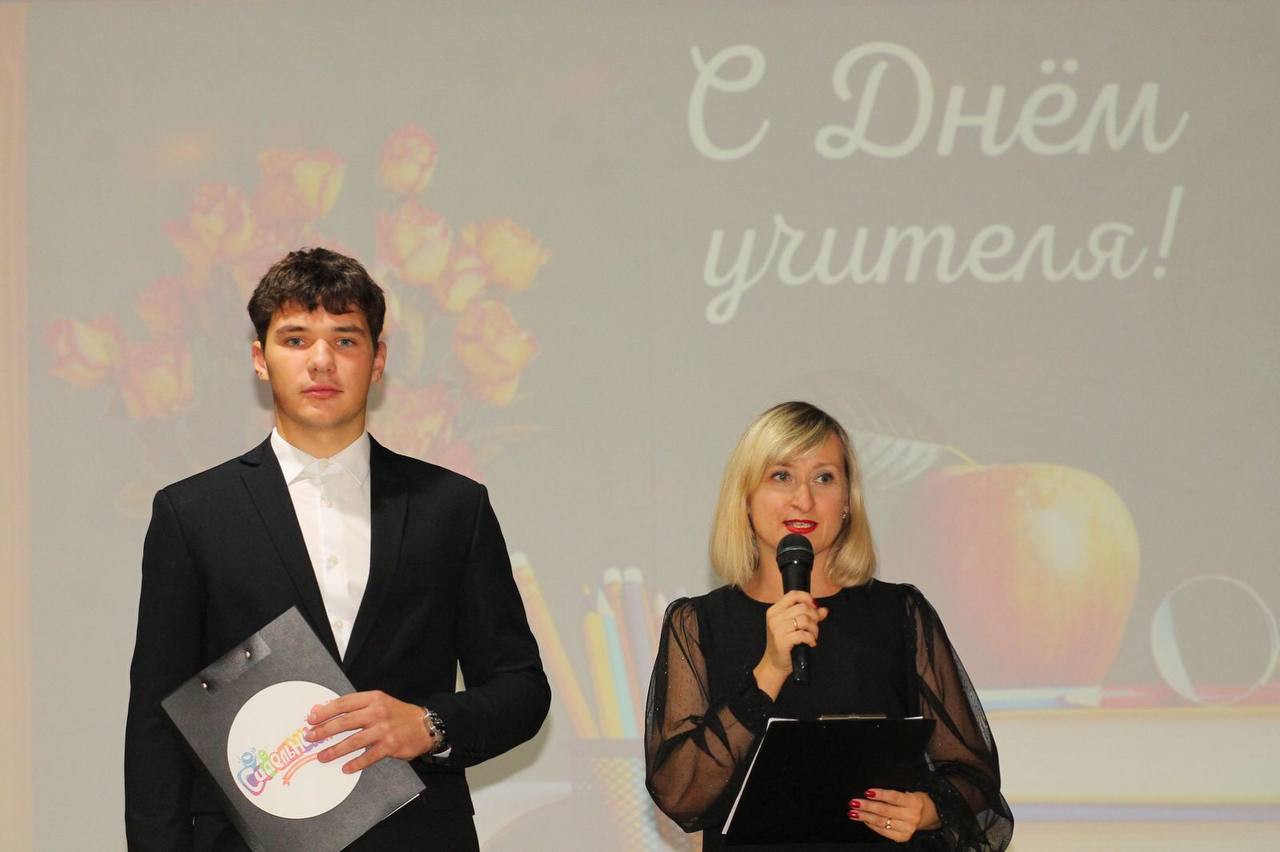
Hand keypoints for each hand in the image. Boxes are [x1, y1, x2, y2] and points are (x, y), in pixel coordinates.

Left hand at [304, 690, 433, 773]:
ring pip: (354, 741)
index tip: (311, 719)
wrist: (424, 725)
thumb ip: (356, 706)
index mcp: (373, 698)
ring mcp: (384, 729)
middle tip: (310, 738)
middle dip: (325, 731)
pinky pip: (369, 756)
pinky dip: (356, 763)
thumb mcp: (379, 702)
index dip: (325, 711)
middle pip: (345, 722)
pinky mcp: (390, 746)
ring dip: (335, 750)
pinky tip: (346, 768)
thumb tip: (326, 712)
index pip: (344, 703)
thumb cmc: (396, 714)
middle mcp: (377, 712)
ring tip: (322, 757)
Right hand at [753, 590, 828, 697]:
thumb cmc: (784, 644)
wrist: (774, 664)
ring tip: (813, 636)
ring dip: (814, 629)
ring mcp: (776, 629)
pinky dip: (811, 638)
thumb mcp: (794, 627)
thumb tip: (824, 610)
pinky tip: (811, 643)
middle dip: (814, 617)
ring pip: (804, 620)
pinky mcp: (781, 641)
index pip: (793, 595)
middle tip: (814, 627)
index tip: (814, 608)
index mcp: (774, 610)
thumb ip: (808, 616)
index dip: (807, 598)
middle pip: (802, 608)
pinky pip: (803, 634)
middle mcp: (774, 618)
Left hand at [848, 789, 939, 842]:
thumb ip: (891, 794)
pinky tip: (864, 820)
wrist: (925, 814)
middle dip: (867, 806)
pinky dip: (872, 825)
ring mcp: (907, 828)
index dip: (880, 794)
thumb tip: (869, 793)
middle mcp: (911, 816)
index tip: (867, 792)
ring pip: (882, 822)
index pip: (894, 797)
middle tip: (854, 802)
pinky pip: (883, 832)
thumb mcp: (906, 792)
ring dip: (865, 817)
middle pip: (885, 810)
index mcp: (913, 801)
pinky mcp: (903, 837)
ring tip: (853, 812)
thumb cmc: (910, 800)